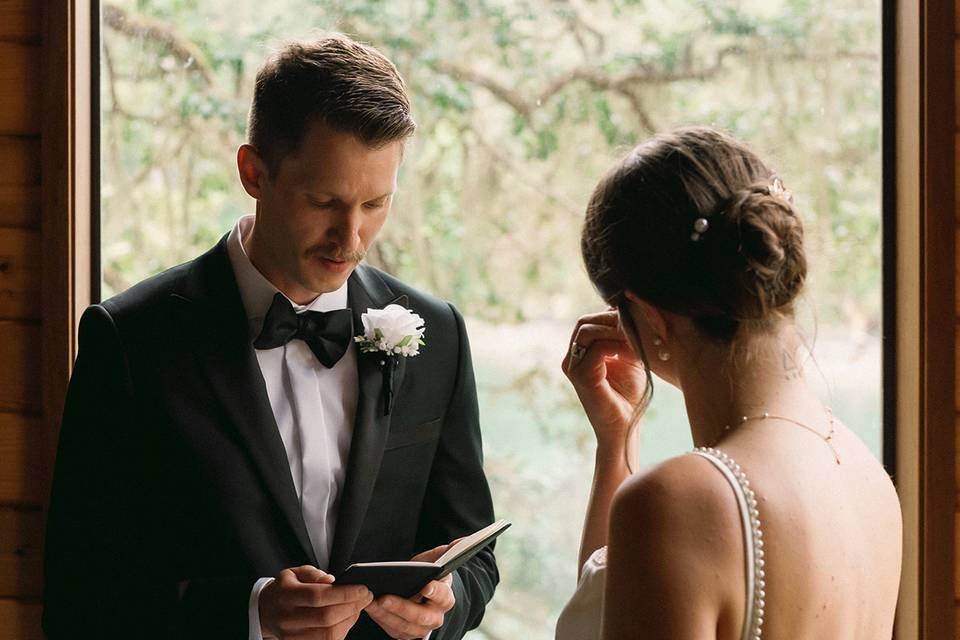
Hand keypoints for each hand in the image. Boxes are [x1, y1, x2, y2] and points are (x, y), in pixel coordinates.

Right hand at [259, 565, 372, 639]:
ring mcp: (292, 636)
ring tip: (358, 607)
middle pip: (326, 617)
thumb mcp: (294, 573)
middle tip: (366, 596)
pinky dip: (342, 631)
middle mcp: (288, 618)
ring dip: (350, 620)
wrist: (265, 612)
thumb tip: (331, 580)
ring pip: (328, 634)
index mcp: (287, 596)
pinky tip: (348, 619)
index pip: (318, 596)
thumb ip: (313, 574)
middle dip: (352, 607)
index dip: (344, 593)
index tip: (362, 588)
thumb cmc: (285, 590)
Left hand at [365, 544, 455, 639]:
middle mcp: (436, 617)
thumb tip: (463, 541)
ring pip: (403, 626)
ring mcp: (421, 629)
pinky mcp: (405, 634)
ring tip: (370, 601)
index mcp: (445, 598)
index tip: (425, 585)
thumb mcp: (434, 562)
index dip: (435, 592)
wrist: (420, 595)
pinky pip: (392, 630)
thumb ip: (445, 552)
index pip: (443, 596)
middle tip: (384, 597)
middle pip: (420, 616)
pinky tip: (369, 607)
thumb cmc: (427, 576)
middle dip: (401, 607)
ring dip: (385, 614)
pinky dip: (379, 619)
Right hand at [562, 310, 645, 448]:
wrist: (624, 427)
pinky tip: (634, 353)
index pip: (589, 321)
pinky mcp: (581, 377)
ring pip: (588, 330)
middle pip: (585, 321)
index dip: (611, 316)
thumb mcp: (628, 358)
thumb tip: (628, 310)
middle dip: (612, 320)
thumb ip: (624, 337)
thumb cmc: (628, 395)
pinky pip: (598, 348)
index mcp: (580, 352)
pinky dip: (618, 346)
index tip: (637, 319)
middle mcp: (571, 358)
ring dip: (616, 331)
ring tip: (637, 339)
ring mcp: (573, 367)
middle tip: (638, 326)